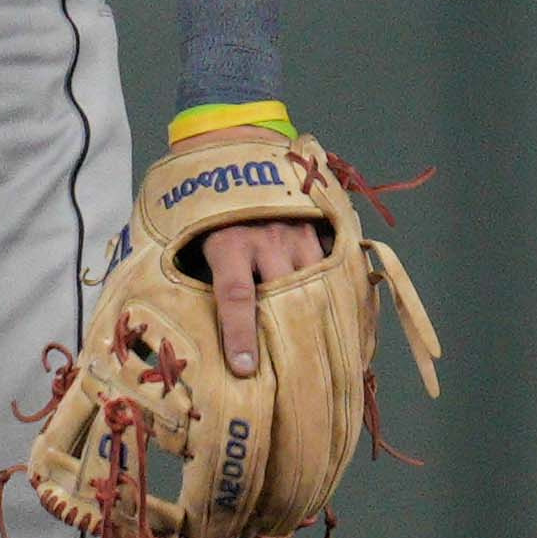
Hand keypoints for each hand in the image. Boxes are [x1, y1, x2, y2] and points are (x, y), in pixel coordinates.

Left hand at [203, 209, 333, 380]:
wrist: (234, 164)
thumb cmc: (209, 217)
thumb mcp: (197, 245)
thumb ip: (205, 281)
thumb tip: (206, 329)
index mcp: (229, 244)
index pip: (236, 295)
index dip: (240, 335)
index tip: (245, 370)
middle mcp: (267, 238)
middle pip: (284, 291)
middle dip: (289, 332)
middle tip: (297, 374)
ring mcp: (296, 231)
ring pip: (315, 280)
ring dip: (316, 314)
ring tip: (324, 353)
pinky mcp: (316, 227)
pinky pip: (331, 266)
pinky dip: (335, 293)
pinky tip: (339, 319)